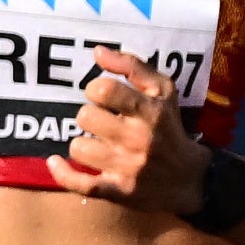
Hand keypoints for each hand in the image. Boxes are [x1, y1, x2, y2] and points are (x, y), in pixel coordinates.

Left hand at [46, 50, 196, 213]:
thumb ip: (132, 66)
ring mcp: (128, 168)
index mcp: (149, 111)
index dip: (94, 89)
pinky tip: (55, 162)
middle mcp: (138, 139)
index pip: (104, 89)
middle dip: (89, 117)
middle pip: (86, 117)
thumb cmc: (170, 127)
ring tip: (97, 144)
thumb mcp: (162, 91)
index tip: (101, 97)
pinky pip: (81, 184)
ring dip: (82, 144)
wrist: (189, 179)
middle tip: (101, 123)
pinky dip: (63, 173)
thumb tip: (97, 52)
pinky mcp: (119, 191)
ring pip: (79, 148)